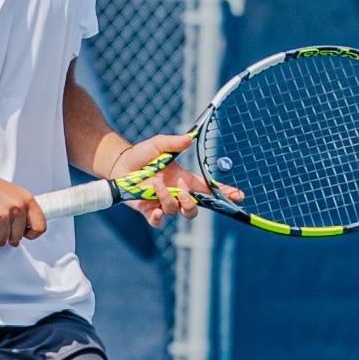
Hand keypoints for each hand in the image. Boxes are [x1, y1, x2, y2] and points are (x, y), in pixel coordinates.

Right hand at [0, 161, 46, 249]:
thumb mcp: (13, 194)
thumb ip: (21, 211)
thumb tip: (23, 234)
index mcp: (27, 199)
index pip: (40, 227)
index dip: (31, 234)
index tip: (23, 234)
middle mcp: (18, 207)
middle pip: (18, 238)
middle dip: (6, 237)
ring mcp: (3, 214)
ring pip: (2, 241)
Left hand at [110, 134, 243, 227]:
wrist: (120, 164)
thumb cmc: (142, 154)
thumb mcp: (158, 144)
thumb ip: (173, 142)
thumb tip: (189, 138)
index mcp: (184, 180)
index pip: (209, 190)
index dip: (224, 193)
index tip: (238, 196)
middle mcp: (176, 194)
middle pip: (194, 209)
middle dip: (192, 204)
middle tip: (182, 192)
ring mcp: (162, 203)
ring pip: (175, 211)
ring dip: (167, 199)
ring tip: (154, 183)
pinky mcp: (148, 210)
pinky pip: (158, 221)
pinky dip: (158, 218)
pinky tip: (155, 210)